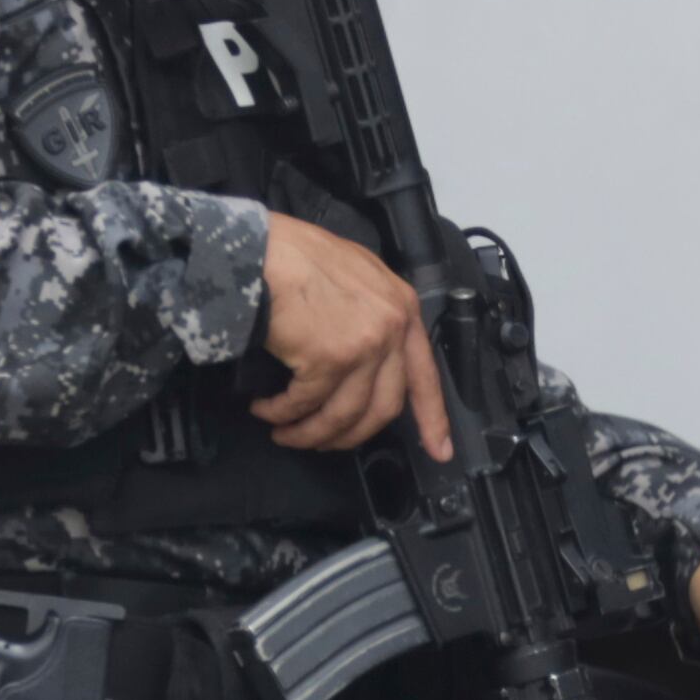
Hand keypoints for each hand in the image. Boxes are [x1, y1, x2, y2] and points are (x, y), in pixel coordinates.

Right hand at [252, 211, 452, 460]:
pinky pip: (306, 405)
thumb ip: (371, 315)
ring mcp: (364, 345)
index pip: (424, 375)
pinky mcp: (330, 358)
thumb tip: (363, 362)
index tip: (439, 450)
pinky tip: (266, 410)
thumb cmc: (295, 256)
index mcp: (403, 308)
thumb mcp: (355, 276)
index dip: (432, 419)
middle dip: (349, 437)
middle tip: (323, 444)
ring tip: (284, 432)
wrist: (260, 249)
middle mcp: (392, 328)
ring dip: (310, 433)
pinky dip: (282, 414)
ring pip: (343, 415)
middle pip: (383, 408)